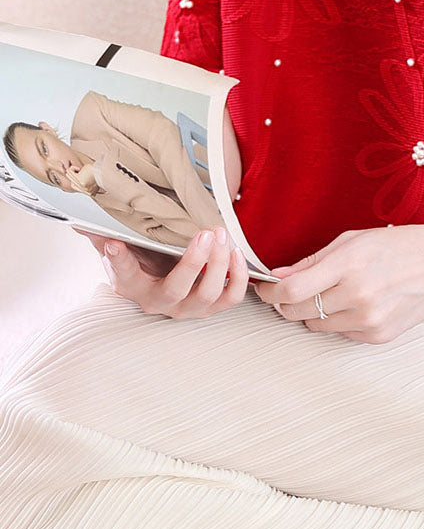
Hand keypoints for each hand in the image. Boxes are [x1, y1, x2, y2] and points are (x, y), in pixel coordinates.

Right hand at [72, 225, 248, 318]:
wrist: (164, 278)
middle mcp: (162, 302)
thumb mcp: (120, 248)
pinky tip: (235, 252)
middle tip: (205, 232)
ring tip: (221, 235)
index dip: (119, 260)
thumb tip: (79, 221)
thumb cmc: (143, 259)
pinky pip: (232, 297)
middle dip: (194, 261)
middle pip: (177, 289)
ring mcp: (190, 307)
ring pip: (208, 294)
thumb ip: (102, 235)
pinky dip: (238, 277)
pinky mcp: (214, 305)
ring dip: (219, 264)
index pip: (123, 274)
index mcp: (133, 287)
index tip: (114, 243)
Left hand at [250, 223, 423, 342]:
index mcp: (349, 265)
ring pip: (316, 326)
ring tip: (330, 293)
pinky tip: (355, 303)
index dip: (271, 293)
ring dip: (312, 312)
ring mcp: (369, 320)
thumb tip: (278, 277)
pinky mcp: (378, 336)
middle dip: (285, 304)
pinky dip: (338, 321)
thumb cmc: (398, 245)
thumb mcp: (352, 241)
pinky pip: (340, 333)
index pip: (293, 290)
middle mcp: (358, 296)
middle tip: (288, 293)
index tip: (266, 290)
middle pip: (298, 312)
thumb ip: (313, 261)